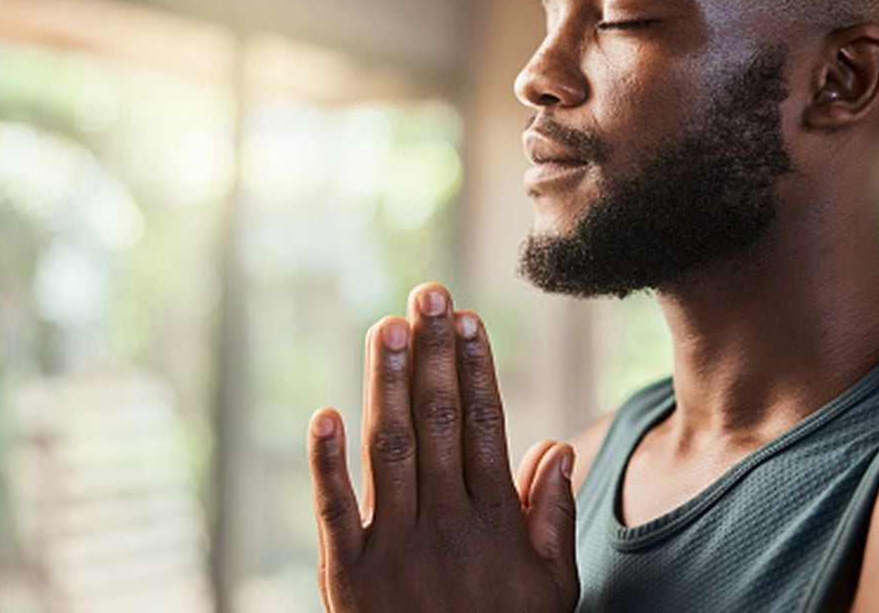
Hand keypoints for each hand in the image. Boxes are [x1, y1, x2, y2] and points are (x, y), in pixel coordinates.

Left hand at [307, 283, 578, 611]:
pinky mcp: (346, 576)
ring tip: (386, 326)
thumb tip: (555, 445)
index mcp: (496, 524)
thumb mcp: (551, 590)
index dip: (476, 369)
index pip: (485, 427)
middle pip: (437, 422)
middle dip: (433, 353)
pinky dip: (325, 465)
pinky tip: (323, 415)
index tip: (468, 321)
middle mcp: (446, 525)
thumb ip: (552, 519)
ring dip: (385, 383)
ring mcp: (394, 548)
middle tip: (428, 294)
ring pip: (390, 449)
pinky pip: (334, 512)